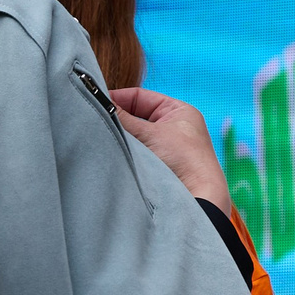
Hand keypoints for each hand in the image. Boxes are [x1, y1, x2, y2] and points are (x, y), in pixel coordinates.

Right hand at [108, 86, 232, 209]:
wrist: (198, 197)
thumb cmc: (185, 160)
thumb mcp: (149, 133)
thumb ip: (122, 117)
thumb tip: (99, 101)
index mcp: (178, 111)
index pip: (139, 97)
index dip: (117, 98)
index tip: (96, 102)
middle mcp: (173, 126)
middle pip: (134, 116)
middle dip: (116, 119)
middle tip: (96, 121)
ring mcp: (166, 146)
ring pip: (134, 135)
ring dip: (121, 137)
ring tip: (105, 138)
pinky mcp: (159, 164)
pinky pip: (136, 151)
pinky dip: (125, 150)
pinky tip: (114, 152)